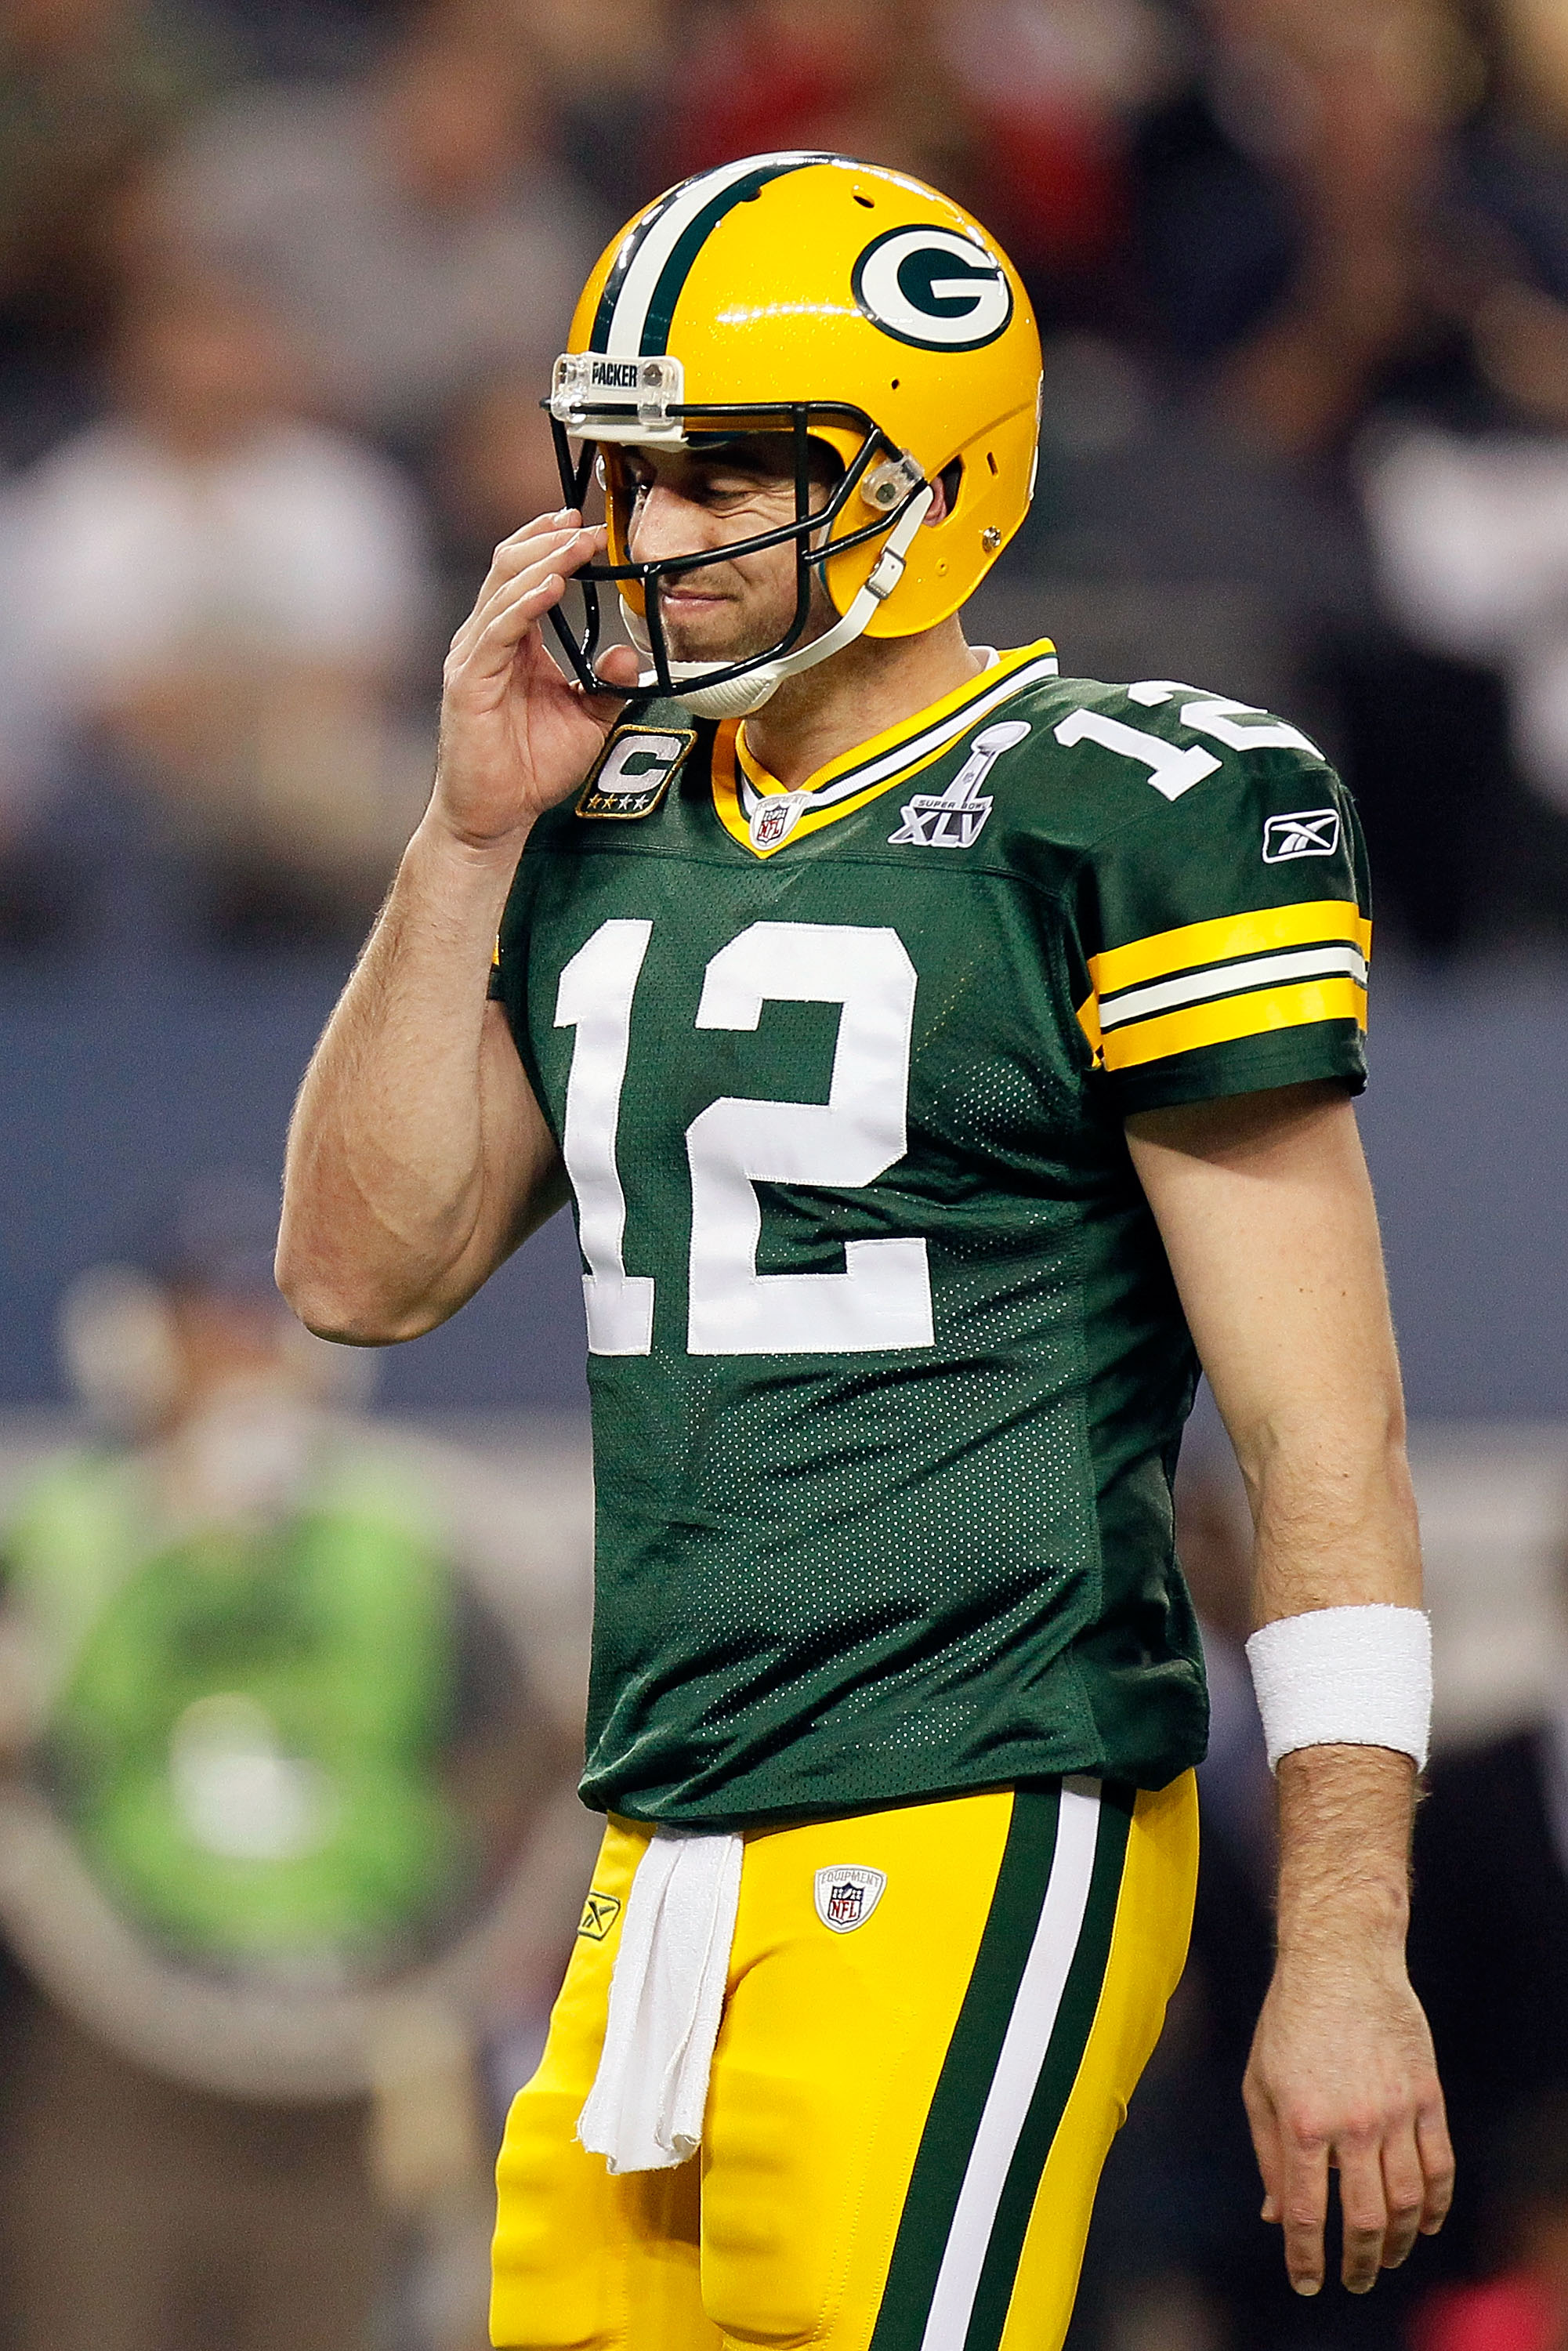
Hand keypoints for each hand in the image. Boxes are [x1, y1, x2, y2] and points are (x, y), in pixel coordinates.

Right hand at [432, 508, 641, 852]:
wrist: (496, 815)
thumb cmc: (531, 768)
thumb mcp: (588, 720)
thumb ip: (608, 685)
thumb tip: (630, 653)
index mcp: (513, 642)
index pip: (525, 575)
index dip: (551, 545)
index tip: (588, 527)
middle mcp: (487, 641)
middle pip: (509, 568)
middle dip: (548, 540)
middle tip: (585, 523)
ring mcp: (473, 659)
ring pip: (503, 591)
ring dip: (542, 563)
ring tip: (575, 543)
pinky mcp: (467, 683)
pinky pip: (497, 633)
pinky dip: (523, 606)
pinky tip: (550, 588)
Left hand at [1244, 1942, 1453, 2295]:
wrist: (1341, 1959)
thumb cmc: (1288, 2021)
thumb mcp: (1259, 2083)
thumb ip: (1267, 2153)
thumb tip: (1276, 2216)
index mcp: (1302, 2121)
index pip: (1307, 2214)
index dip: (1306, 2259)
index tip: (1308, 2283)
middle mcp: (1352, 2122)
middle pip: (1365, 2219)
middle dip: (1359, 2262)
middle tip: (1356, 2280)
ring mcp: (1395, 2110)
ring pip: (1408, 2202)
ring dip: (1399, 2242)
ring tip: (1387, 2257)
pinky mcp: (1427, 2095)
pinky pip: (1440, 2166)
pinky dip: (1436, 2204)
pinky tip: (1424, 2223)